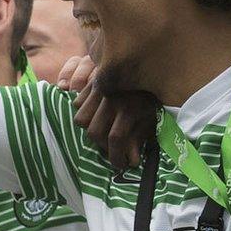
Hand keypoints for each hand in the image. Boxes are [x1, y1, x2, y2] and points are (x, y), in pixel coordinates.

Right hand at [56, 54, 154, 170]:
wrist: (150, 64)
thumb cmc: (152, 95)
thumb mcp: (151, 117)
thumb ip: (139, 138)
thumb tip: (132, 161)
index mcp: (129, 108)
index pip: (116, 139)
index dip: (116, 157)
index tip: (120, 166)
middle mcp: (111, 100)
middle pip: (95, 132)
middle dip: (103, 147)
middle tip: (112, 151)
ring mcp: (99, 90)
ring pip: (81, 118)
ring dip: (90, 129)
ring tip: (102, 133)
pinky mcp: (92, 82)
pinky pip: (78, 102)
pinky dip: (84, 111)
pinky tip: (96, 115)